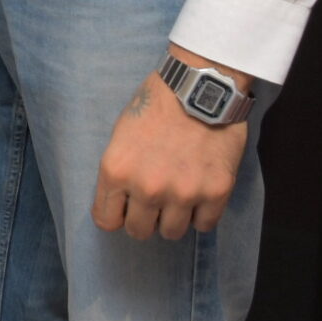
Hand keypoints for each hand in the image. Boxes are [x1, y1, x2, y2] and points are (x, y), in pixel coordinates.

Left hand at [91, 56, 250, 240]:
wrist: (198, 87)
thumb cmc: (155, 106)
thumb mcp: (120, 135)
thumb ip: (119, 172)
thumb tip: (120, 203)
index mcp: (117, 171)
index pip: (106, 220)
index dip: (116, 215)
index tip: (125, 208)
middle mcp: (147, 188)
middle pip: (139, 232)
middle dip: (144, 219)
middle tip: (154, 201)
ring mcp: (183, 193)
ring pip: (172, 233)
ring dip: (174, 217)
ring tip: (179, 194)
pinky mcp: (215, 193)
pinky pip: (204, 225)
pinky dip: (202, 214)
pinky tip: (200, 193)